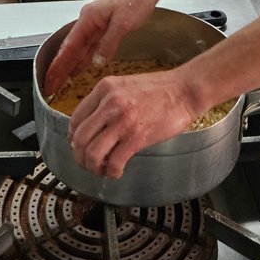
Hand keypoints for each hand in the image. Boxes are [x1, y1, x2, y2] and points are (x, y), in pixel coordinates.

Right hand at [44, 0, 154, 95]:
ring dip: (70, 66)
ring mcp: (96, 25)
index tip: (50, 78)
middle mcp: (88, 21)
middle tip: (51, 86)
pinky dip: (83, 59)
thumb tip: (97, 62)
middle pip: (70, 49)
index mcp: (88, 18)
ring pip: (79, 49)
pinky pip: (90, 47)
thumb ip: (108, 43)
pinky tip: (79, 69)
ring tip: (61, 82)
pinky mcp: (104, 27)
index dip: (59, 64)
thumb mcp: (122, 23)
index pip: (69, 46)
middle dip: (60, 68)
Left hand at [69, 66, 196, 179]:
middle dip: (80, 157)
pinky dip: (111, 172)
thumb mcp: (125, 86)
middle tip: (88, 163)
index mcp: (105, 88)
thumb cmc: (160, 89)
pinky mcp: (137, 137)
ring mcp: (123, 120)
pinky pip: (113, 162)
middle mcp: (110, 103)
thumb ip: (106, 102)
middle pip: (79, 138)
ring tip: (102, 170)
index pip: (75, 119)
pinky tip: (117, 171)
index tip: (80, 146)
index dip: (74, 138)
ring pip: (92, 153)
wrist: (185, 90)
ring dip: (93, 167)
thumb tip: (92, 128)